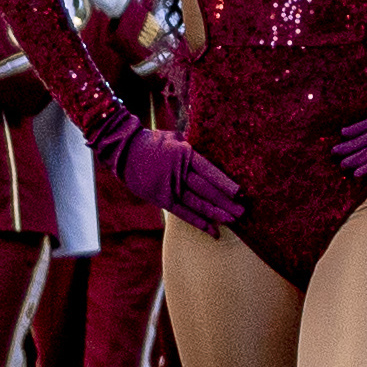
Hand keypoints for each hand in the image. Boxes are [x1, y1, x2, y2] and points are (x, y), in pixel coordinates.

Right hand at [95, 114, 246, 230]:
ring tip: (233, 220)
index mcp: (185, 154)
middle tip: (243, 212)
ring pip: (197, 203)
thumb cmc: (153, 142)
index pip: (209, 171)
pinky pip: (182, 212)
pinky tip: (212, 229)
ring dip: (215, 213)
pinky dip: (198, 221)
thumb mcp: (175, 137)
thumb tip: (212, 150)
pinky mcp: (161, 198)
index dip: (224, 183)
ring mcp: (169, 187)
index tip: (239, 193)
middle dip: (226, 202)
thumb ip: (193, 147)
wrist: (123, 150)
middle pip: (206, 190)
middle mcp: (179, 172)